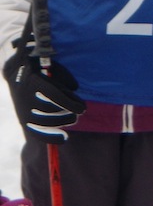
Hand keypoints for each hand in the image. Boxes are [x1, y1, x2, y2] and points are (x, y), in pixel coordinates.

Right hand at [2, 22, 85, 143]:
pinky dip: (50, 137)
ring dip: (62, 121)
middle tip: (78, 113)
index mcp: (33, 80)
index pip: (53, 95)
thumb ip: (64, 76)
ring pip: (44, 121)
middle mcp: (26, 96)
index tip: (82, 108)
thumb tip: (75, 88)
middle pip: (50, 110)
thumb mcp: (53, 66)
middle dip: (67, 113)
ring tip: (73, 119)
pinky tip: (64, 139)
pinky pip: (35, 131)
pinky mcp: (23, 118)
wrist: (16, 71)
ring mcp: (23, 109)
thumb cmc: (41, 67)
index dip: (69, 103)